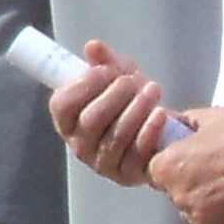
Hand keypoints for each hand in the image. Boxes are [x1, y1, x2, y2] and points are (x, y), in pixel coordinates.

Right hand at [48, 39, 177, 188]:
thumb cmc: (129, 101)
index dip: (83, 85)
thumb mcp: (117, 76)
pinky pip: (137, 154)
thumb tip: (94, 47)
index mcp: (67, 121)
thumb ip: (104, 61)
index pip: (62, 105)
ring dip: (136, 109)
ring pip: (115, 137)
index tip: (105, 70)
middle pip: (91, 120)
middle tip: (131, 81)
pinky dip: (150, 130)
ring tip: (153, 90)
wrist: (158, 127)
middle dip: (114, 96)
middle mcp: (79, 145)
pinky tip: (161, 113)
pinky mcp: (126, 175)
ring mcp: (102, 164)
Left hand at [146, 111, 223, 223]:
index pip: (154, 170)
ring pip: (188, 212)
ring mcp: (196, 216)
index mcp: (167, 166)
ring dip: (201, 203)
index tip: (192, 158)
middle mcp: (176, 194)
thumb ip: (177, 125)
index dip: (172, 164)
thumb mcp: (207, 118)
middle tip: (216, 171)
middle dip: (186, 183)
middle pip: (171, 192)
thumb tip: (163, 126)